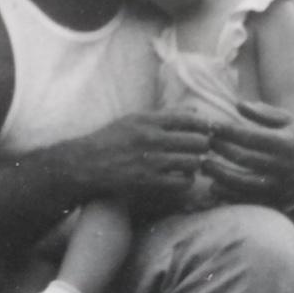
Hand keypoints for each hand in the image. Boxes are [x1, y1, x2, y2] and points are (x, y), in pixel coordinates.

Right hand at [70, 109, 211, 205]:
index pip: (189, 119)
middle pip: (197, 141)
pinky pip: (182, 182)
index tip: (207, 130)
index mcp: (148, 120)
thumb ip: (165, 115)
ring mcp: (151, 161)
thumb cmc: (110, 140)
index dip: (204, 125)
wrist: (85, 165)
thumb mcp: (134, 120)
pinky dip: (186, 180)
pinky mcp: (148, 182)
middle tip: (201, 149)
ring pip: (193, 162)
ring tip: (192, 164)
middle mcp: (151, 139)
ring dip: (196, 164)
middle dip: (203, 146)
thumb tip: (194, 110)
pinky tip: (181, 177)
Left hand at [203, 99, 293, 204]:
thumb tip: (238, 105)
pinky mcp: (277, 199)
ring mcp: (280, 185)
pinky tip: (215, 188)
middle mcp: (282, 165)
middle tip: (205, 143)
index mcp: (284, 143)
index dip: (227, 131)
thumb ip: (263, 112)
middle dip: (221, 150)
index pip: (250, 136)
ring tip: (205, 166)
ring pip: (244, 183)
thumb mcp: (287, 119)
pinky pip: (250, 201)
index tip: (212, 126)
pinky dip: (230, 196)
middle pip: (244, 159)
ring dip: (221, 175)